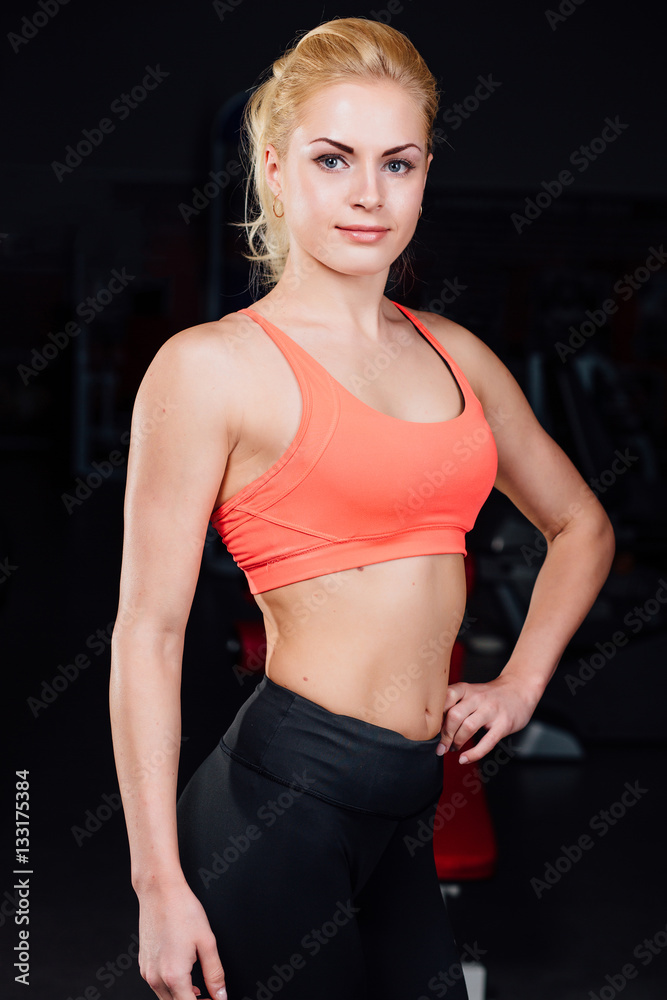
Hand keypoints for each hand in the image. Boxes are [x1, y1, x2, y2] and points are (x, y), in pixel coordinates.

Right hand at [137, 879, 227, 999]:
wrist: (159, 891)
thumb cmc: (182, 910)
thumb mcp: (207, 941)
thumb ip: (215, 973)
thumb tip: (221, 995)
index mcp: (174, 975)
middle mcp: (156, 977)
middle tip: (210, 997)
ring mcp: (147, 972)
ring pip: (165, 998)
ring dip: (182, 998)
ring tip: (200, 990)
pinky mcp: (143, 964)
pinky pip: (157, 986)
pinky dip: (171, 989)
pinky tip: (184, 977)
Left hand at [436, 674, 538, 763]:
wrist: (520, 689)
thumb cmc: (490, 695)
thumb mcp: (470, 692)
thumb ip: (454, 703)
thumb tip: (433, 725)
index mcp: (466, 689)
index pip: (445, 698)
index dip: (435, 716)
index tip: (430, 730)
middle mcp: (478, 697)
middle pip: (454, 715)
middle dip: (444, 735)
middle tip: (441, 747)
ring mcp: (491, 710)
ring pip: (468, 727)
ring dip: (457, 742)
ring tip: (453, 749)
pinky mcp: (503, 724)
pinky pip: (487, 741)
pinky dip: (474, 753)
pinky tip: (465, 759)